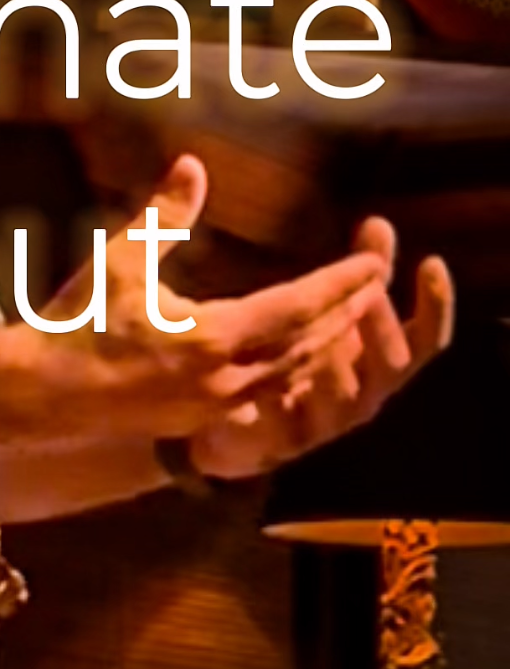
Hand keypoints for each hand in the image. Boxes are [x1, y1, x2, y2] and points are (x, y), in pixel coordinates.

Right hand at [42, 156, 391, 443]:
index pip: (298, 308)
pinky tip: (299, 360)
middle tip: (377, 284)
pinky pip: (267, 395)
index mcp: (213, 339)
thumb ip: (163, 215)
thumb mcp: (120, 260)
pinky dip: (293, 372)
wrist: (40, 392)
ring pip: (291, 375)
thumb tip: (192, 165)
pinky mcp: (200, 420)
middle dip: (346, 314)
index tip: (375, 263)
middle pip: (307, 346)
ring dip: (325, 344)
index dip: (340, 284)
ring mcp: (215, 406)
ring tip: (350, 317)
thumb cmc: (79, 323)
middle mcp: (226, 379)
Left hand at [188, 220, 454, 480]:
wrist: (233, 426)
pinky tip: (267, 391)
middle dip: (382, 330)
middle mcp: (359, 395)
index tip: (430, 263)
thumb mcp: (331, 311)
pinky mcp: (274, 444)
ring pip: (343, 401)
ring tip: (330, 346)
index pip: (424, 338)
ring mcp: (320, 424)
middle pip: (389, 368)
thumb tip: (379, 224)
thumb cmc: (296, 360)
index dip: (435, 306)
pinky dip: (278, 409)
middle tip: (371, 295)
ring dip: (340, 372)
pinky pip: (279, 428)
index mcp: (377, 361)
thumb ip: (358, 274)